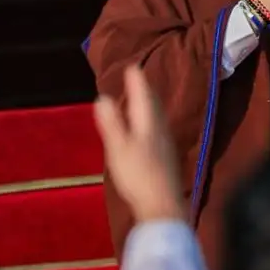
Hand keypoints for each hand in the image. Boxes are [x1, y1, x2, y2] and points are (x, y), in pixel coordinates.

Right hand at [93, 66, 184, 223]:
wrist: (162, 204)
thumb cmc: (138, 175)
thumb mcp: (119, 148)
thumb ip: (112, 124)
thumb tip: (103, 98)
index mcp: (149, 125)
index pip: (144, 97)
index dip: (138, 82)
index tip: (133, 66)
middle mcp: (160, 130)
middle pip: (153, 105)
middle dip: (145, 90)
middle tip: (139, 77)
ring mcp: (165, 144)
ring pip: (157, 117)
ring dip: (149, 104)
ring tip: (143, 98)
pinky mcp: (165, 157)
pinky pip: (157, 129)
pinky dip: (151, 120)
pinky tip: (148, 129)